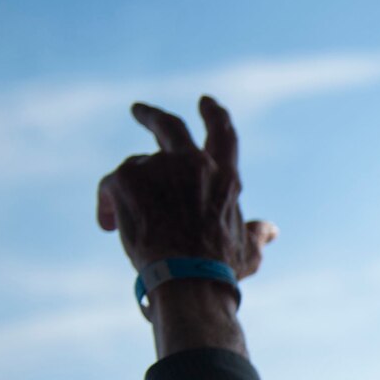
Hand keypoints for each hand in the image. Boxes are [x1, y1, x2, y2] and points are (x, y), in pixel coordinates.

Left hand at [96, 97, 277, 276]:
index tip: (206, 102)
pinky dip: (109, 204)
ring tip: (124, 222)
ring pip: (135, 168)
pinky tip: (110, 226)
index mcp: (225, 177)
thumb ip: (256, 234)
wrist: (187, 278)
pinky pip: (110, 185)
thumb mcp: (247, 251)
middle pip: (168, 125)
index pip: (222, 133)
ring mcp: (159, 167)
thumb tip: (271, 230)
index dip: (215, 114)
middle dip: (151, 115)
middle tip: (138, 109)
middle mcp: (194, 163)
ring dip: (129, 190)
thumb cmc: (220, 270)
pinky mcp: (127, 177)